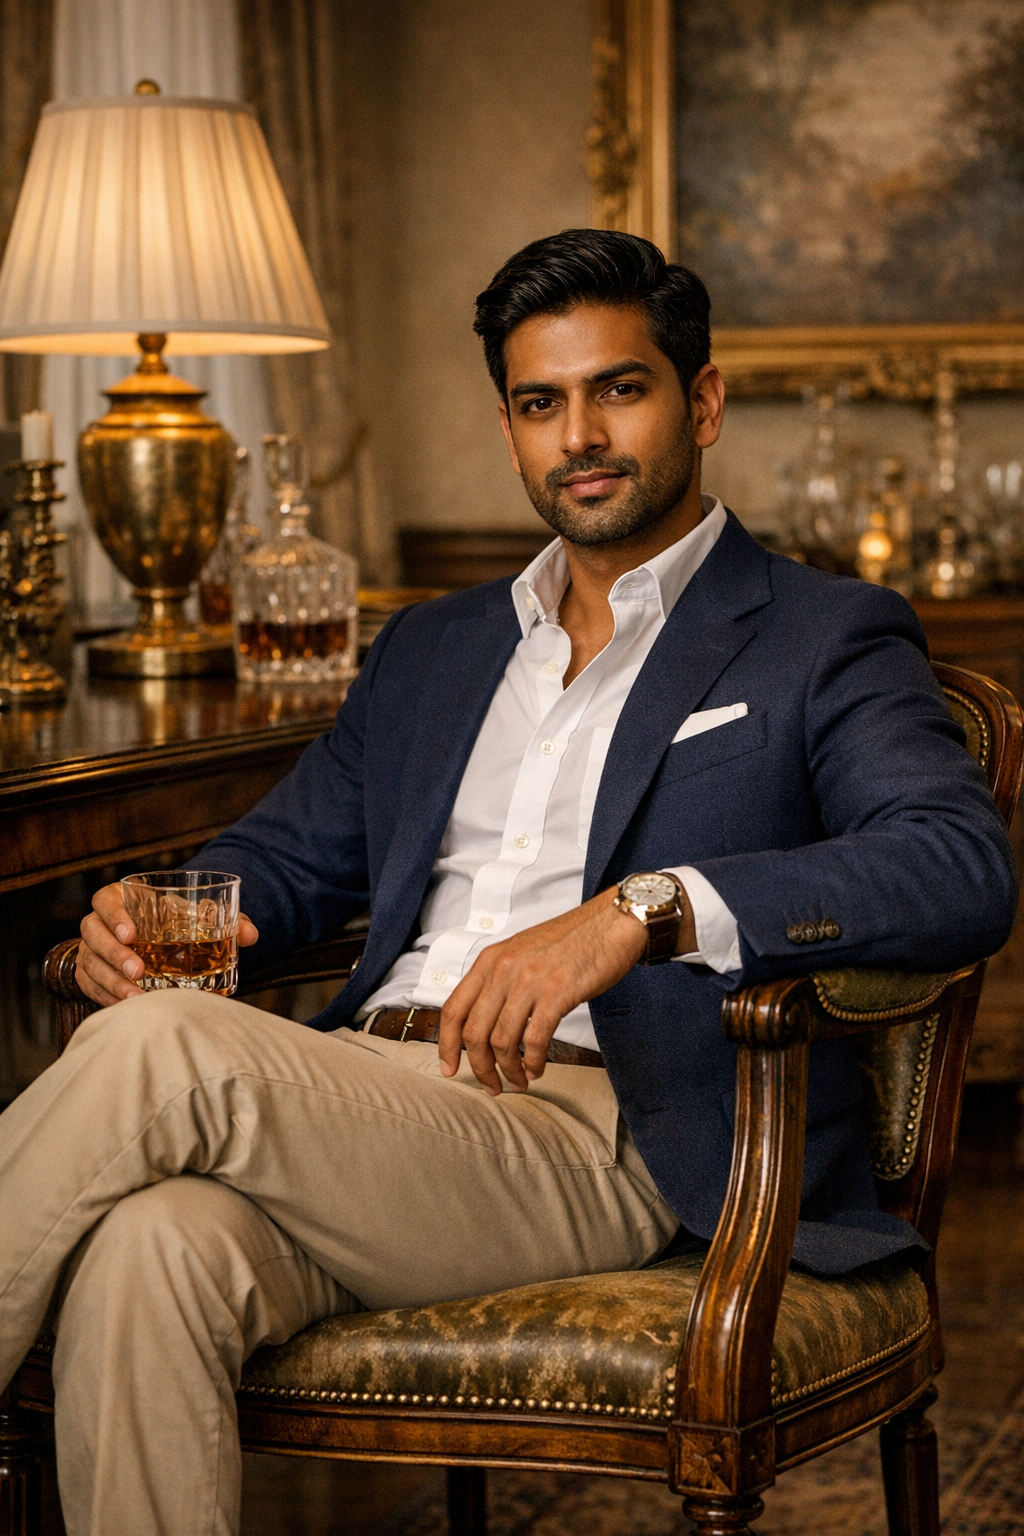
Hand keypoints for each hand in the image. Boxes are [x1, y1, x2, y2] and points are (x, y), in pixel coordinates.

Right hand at [76, 882, 258, 1007]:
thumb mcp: (201, 917)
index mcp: (122, 899)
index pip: (105, 900)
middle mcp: (100, 923)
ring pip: (89, 963)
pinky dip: (105, 996)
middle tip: (138, 971)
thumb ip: (227, 920)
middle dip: (114, 954)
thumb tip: (250, 934)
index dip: (114, 915)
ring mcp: (92, 949)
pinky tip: (126, 1006)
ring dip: (111, 981)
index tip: (132, 934)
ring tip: (137, 996)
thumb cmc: (179, 922)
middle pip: (92, 933)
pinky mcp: (91, 973)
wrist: (165, 938)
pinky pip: (89, 985)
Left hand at [438, 885, 694, 1094]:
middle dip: (480, 1068)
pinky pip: (535, 1040)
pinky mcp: (558, 992)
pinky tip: (538, 1069)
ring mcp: (529, 980)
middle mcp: (503, 968)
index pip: (453, 1009)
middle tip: (491, 1086)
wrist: (611, 923)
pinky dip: (534, 1062)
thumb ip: (499, 980)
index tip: (449, 1068)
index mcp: (490, 959)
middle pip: (474, 1032)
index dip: (447, 1045)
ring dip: (509, 1070)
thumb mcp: (521, 952)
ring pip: (502, 1041)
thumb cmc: (571, 941)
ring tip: (519, 1081)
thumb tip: (484, 1021)